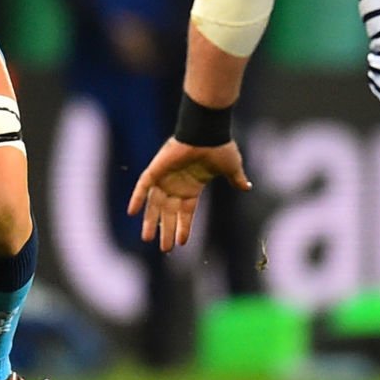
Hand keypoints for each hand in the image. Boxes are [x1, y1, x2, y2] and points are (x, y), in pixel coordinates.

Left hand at [128, 136, 251, 251]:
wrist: (208, 131)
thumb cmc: (220, 147)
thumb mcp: (231, 168)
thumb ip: (236, 179)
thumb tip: (247, 187)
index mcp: (192, 187)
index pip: (186, 212)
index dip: (184, 227)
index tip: (181, 243)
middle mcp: (177, 184)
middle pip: (169, 213)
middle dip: (166, 230)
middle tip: (164, 248)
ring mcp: (165, 177)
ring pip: (154, 204)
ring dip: (150, 221)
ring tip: (147, 239)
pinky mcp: (156, 168)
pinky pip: (142, 186)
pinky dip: (137, 198)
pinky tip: (132, 212)